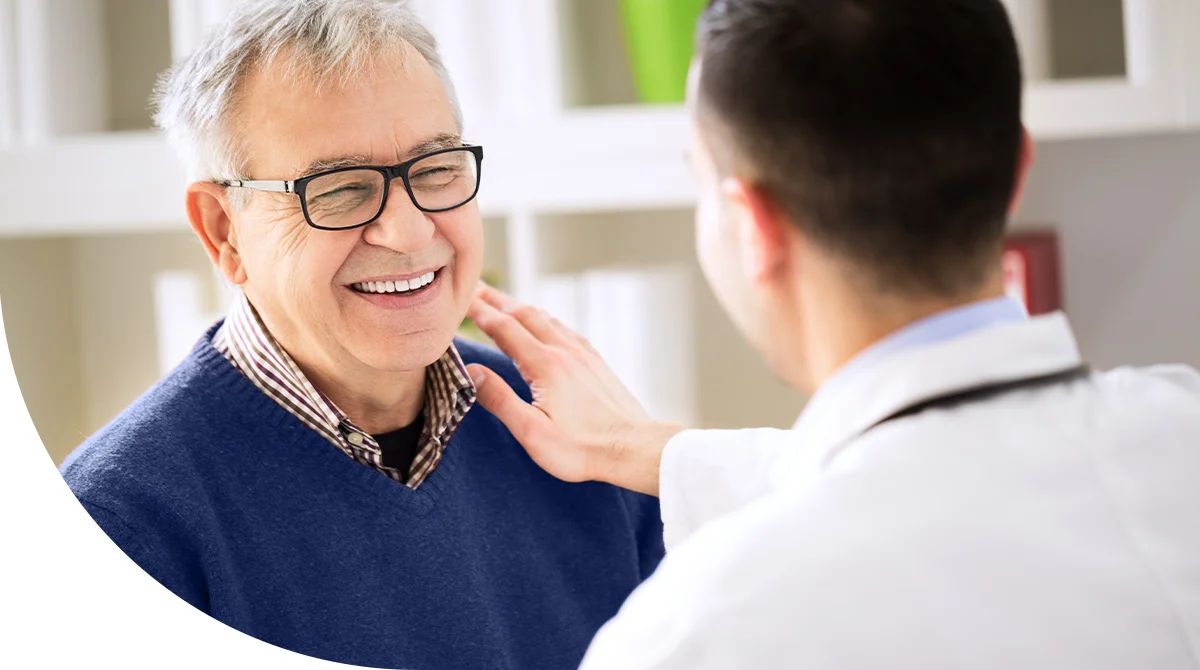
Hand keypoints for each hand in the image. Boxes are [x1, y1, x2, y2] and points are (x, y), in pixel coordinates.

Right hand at [465, 283, 684, 496]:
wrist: (633, 448)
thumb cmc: (582, 449)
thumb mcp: (532, 432)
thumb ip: (500, 399)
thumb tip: (471, 372)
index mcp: (545, 365)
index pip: (504, 328)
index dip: (479, 311)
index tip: (460, 298)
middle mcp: (564, 351)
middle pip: (524, 314)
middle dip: (496, 299)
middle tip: (474, 288)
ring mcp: (583, 354)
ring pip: (546, 319)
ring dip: (520, 307)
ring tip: (503, 301)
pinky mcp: (595, 362)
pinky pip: (565, 330)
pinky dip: (546, 319)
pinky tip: (546, 324)